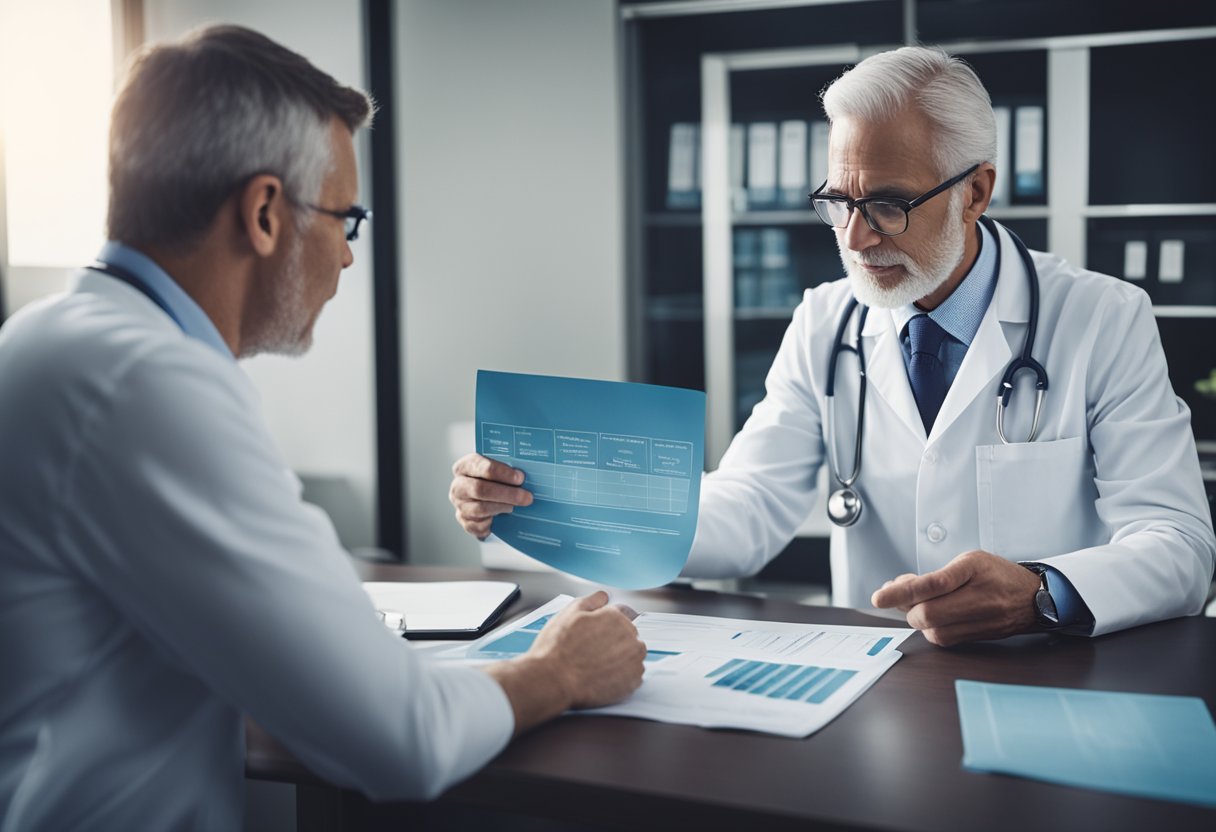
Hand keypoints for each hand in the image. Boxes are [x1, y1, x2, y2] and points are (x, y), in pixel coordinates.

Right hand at [448, 453, 532, 538]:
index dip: (502, 472)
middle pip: (480, 489)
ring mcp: (459, 505)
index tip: (520, 477)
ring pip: (480, 509)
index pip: (480, 467)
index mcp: (464, 467)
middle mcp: (458, 486)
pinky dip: (492, 523)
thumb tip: (525, 475)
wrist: (482, 496)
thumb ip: (507, 468)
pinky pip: (479, 525)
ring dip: (502, 507)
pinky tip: (501, 518)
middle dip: (507, 494)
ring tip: (514, 506)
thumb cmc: (491, 480)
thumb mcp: (497, 468)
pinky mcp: (464, 521)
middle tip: (526, 497)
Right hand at [483, 592, 645, 734]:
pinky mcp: (632, 682)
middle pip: (628, 634)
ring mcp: (633, 660)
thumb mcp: (569, 613)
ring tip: (597, 664)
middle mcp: (629, 637)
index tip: (602, 631)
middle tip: (592, 650)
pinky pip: (633, 675)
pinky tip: (603, 675)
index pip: (623, 613)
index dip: (609, 622)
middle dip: (615, 639)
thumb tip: (602, 597)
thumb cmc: (557, 648)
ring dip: (621, 657)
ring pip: (633, 654)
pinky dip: (622, 675)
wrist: (553, 680)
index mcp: (616, 617)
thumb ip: (590, 601)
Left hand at [870, 550, 1040, 646]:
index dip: (903, 591)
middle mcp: (979, 597)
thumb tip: (900, 588)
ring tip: (917, 605)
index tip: (880, 596)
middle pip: (929, 613)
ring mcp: (982, 620)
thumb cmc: (998, 574)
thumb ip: (936, 575)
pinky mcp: (979, 637)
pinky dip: (931, 629)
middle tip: (900, 596)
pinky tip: (931, 616)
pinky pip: (944, 639)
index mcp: (974, 569)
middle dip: (907, 608)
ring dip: (918, 620)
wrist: (1035, 597)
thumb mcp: (969, 561)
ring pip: (934, 631)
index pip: (933, 583)